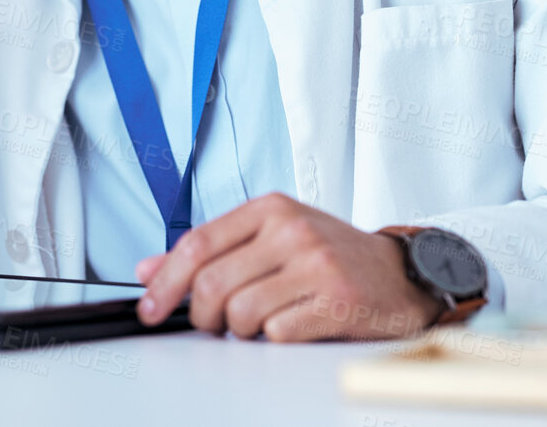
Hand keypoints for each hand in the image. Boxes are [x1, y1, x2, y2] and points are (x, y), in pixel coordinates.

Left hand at [133, 193, 443, 341]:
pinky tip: (290, 325)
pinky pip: (278, 333)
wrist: (398, 273)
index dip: (165, 281)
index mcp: (270, 209)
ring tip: (258, 323)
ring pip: (241, 313)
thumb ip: (211, 251)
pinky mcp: (338, 301)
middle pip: (214, 284)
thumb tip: (148, 269)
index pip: (198, 244)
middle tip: (213, 323)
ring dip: (240, 330)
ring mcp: (317, 265)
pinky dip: (274, 338)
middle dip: (203, 316)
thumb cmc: (329, 254)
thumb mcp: (269, 237)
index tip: (150, 308)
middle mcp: (292, 231)